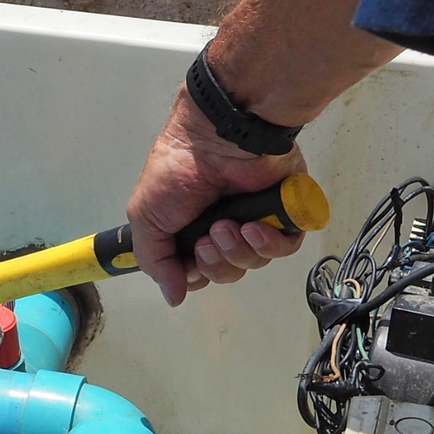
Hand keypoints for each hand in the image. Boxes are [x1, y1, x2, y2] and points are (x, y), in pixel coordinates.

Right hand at [127, 85, 308, 306]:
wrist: (214, 136)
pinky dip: (268, 244)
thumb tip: (173, 297)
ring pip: (253, 263)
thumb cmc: (176, 172)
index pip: (199, 273)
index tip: (189, 262)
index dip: (194, 274)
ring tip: (227, 225)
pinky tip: (254, 228)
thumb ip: (155, 262)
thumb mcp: (146, 219)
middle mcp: (226, 228)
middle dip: (214, 263)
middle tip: (208, 239)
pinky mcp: (287, 212)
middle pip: (226, 272)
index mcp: (193, 230)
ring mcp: (258, 220)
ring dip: (237, 251)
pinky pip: (284, 247)